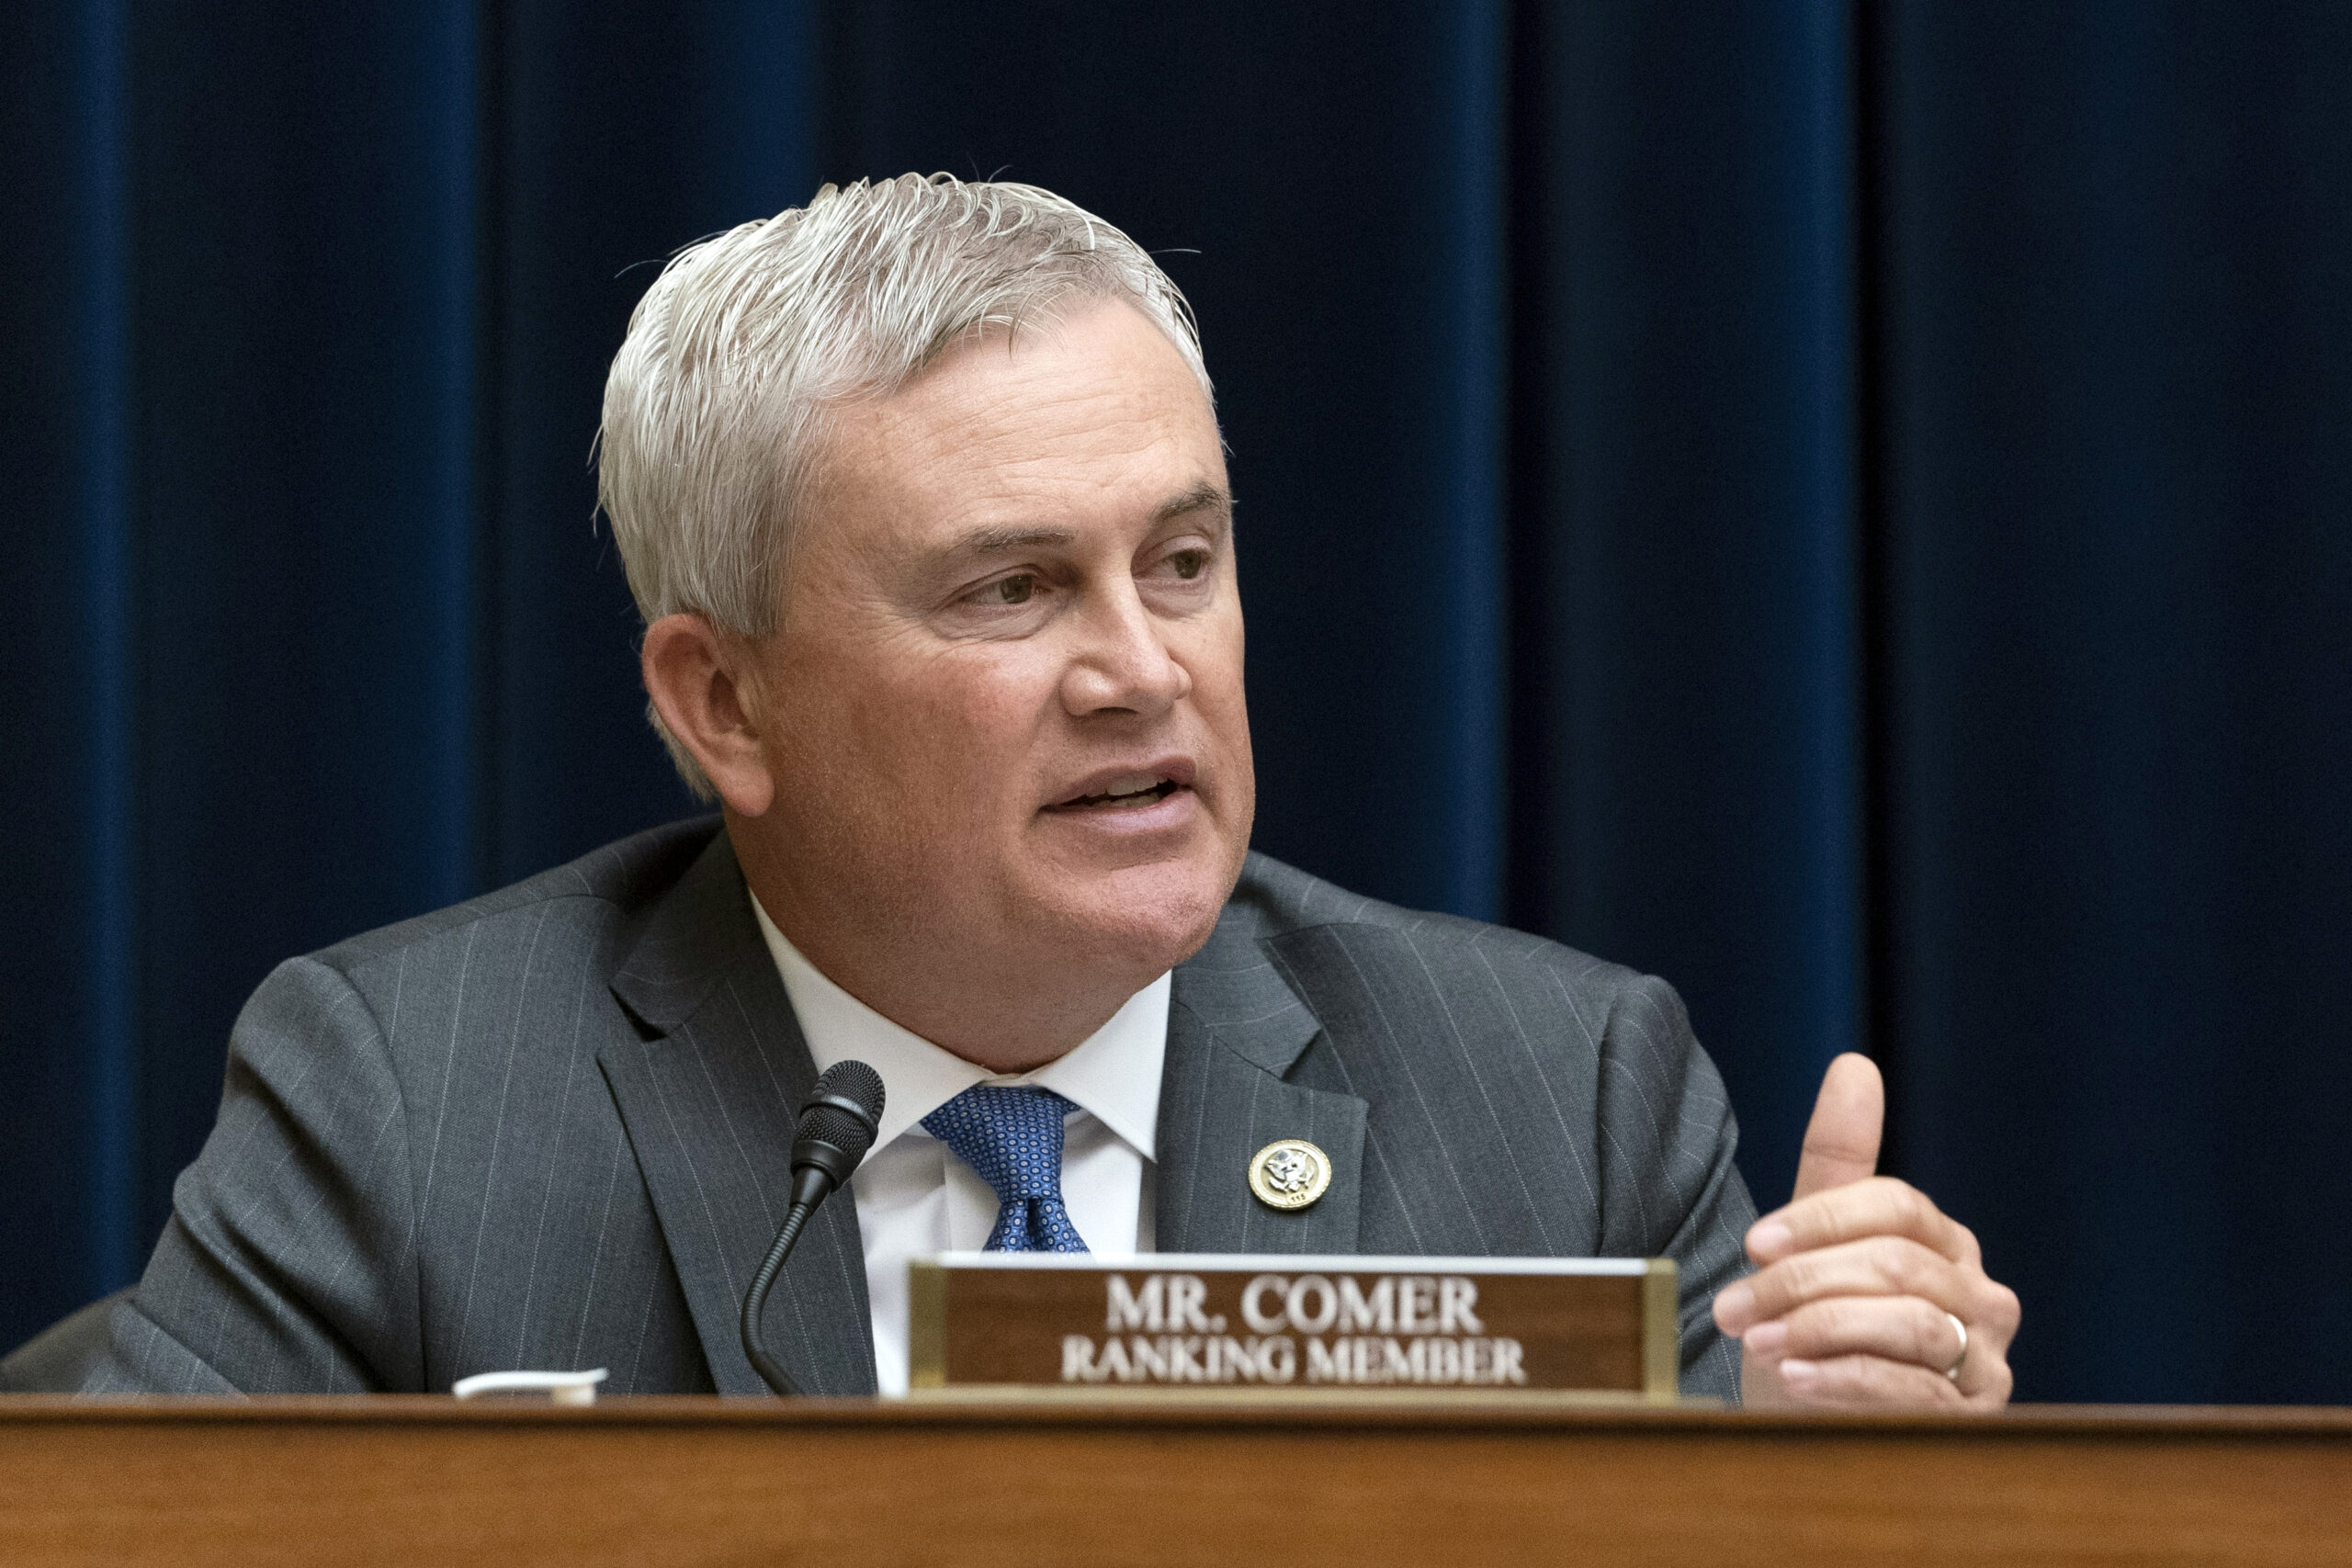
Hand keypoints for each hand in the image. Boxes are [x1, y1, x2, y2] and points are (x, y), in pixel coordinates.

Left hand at [1712, 1053, 2019, 1408]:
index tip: (1753, 1242)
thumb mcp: (1816, 1246)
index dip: (1822, 1220)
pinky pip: (1914, 1389)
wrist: (1822, 1430)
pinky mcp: (1974, 1420)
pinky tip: (1792, 1377)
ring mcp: (1985, 1361)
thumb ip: (1838, 1160)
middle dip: (1803, 1282)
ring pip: (1910, 1324)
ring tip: (1755, 1340)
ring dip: (1819, 1329)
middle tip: (1733, 1306)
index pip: (1897, 1208)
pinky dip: (1845, 1379)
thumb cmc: (1820, 1332)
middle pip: (1898, 1265)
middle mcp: (1982, 1298)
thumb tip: (1854, 1064)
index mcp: (1947, 1244)